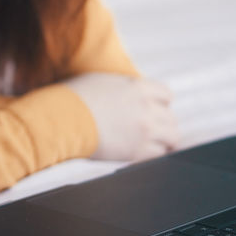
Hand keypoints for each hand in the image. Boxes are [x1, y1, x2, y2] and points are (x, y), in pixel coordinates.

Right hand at [61, 72, 179, 161]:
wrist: (64, 118)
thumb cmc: (74, 97)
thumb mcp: (101, 81)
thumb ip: (122, 86)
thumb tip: (126, 91)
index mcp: (138, 87)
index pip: (166, 95)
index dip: (162, 103)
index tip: (157, 109)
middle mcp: (147, 108)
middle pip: (171, 118)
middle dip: (164, 123)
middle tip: (157, 129)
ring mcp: (145, 130)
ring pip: (172, 137)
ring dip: (165, 141)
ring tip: (160, 145)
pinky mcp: (138, 151)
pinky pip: (159, 155)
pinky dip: (154, 154)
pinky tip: (145, 154)